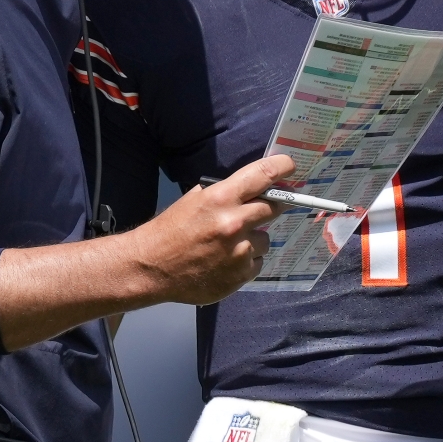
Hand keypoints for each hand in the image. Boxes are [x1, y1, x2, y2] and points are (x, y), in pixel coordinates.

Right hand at [128, 154, 294, 304]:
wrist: (152, 268)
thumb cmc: (171, 230)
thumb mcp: (195, 200)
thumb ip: (226, 193)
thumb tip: (254, 187)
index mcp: (220, 198)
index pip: (262, 175)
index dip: (282, 167)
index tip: (290, 167)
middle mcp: (234, 223)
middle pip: (275, 207)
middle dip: (272, 206)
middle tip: (264, 209)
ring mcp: (239, 251)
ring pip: (266, 239)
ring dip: (254, 239)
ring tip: (231, 244)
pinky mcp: (240, 275)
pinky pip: (257, 262)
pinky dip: (246, 261)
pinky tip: (226, 261)